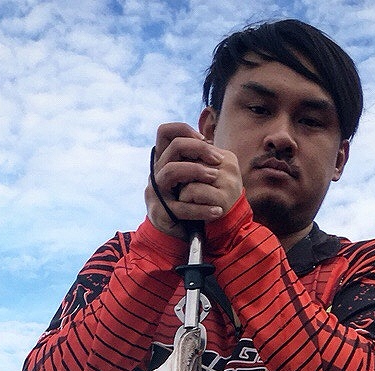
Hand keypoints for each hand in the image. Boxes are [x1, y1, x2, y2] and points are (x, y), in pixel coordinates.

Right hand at [146, 122, 242, 237]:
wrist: (173, 235)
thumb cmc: (185, 202)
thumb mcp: (188, 178)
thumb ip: (194, 161)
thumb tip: (209, 142)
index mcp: (163, 162)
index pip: (165, 132)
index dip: (184, 130)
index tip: (205, 140)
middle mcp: (156, 173)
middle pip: (173, 148)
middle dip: (199, 149)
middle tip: (218, 160)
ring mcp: (156, 193)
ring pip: (171, 171)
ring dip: (196, 171)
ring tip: (215, 177)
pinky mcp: (161, 213)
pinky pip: (181, 207)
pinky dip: (201, 209)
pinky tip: (217, 211)